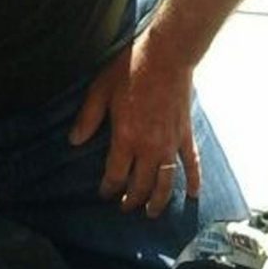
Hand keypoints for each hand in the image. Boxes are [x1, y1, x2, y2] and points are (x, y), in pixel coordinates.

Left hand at [69, 34, 201, 216]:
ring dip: (159, 200)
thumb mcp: (100, 91)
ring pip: (165, 182)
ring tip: (152, 213)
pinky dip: (193, 180)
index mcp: (126, 138)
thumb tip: (75, 141)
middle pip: (141, 185)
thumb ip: (88, 118)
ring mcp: (170, 143)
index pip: (116, 176)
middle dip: (132, 200)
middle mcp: (149, 147)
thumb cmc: (131, 70)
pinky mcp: (185, 134)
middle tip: (125, 207)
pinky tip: (192, 194)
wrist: (167, 55)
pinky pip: (191, 163)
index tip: (104, 194)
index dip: (109, 189)